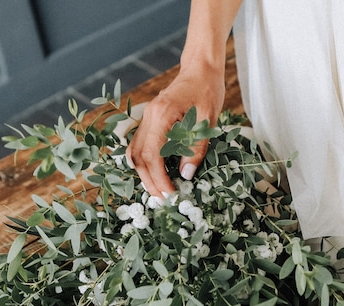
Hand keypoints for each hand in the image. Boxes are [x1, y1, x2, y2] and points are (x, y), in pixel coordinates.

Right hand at [126, 68, 225, 197]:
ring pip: (134, 153)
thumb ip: (196, 147)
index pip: (153, 155)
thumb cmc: (207, 90)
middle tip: (163, 199)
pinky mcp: (148, 121)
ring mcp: (145, 118)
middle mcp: (148, 117)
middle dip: (149, 181)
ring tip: (158, 190)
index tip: (171, 194)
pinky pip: (139, 146)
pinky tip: (156, 174)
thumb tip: (186, 175)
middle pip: (138, 157)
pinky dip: (145, 163)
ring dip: (144, 175)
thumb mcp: (208, 120)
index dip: (159, 178)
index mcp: (162, 115)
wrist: (200, 69)